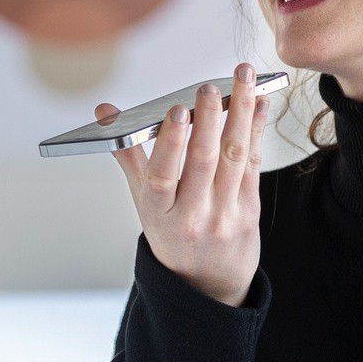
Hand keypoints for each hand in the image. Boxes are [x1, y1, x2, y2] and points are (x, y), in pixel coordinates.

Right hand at [99, 61, 268, 307]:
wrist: (210, 282)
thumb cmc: (173, 234)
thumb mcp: (143, 203)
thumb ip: (129, 155)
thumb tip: (104, 112)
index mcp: (160, 216)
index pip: (162, 177)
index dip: (170, 142)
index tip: (176, 110)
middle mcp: (193, 217)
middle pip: (203, 162)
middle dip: (208, 119)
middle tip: (209, 87)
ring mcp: (225, 215)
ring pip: (234, 157)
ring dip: (240, 113)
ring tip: (242, 79)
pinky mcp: (250, 210)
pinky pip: (254, 163)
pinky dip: (256, 129)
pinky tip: (257, 103)